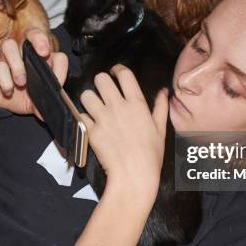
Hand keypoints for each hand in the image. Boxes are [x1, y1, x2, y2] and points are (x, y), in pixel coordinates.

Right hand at [0, 28, 67, 120]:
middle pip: (30, 33)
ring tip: (21, 82)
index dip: (51, 50)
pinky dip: (4, 79)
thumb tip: (59, 94)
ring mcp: (6, 57)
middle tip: (43, 53)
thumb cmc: (24, 97)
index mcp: (39, 57)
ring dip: (17, 64)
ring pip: (9, 45)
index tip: (49, 56)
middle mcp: (23, 52)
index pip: (49, 44)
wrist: (4, 106)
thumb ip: (51, 94)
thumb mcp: (42, 98)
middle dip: (38, 39)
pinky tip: (8, 90)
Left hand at [79, 64, 168, 196]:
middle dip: (101, 82)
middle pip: (101, 79)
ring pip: (86, 95)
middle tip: (103, 91)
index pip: (124, 74)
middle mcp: (118, 106)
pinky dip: (83, 118)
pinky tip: (89, 124)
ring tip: (93, 107)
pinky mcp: (91, 130)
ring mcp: (103, 118)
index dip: (117, 70)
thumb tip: (164, 92)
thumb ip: (160, 108)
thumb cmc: (151, 155)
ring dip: (89, 99)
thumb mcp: (160, 130)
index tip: (115, 74)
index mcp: (137, 104)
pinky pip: (80, 115)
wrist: (134, 175)